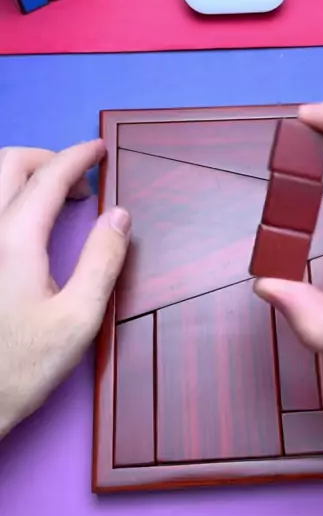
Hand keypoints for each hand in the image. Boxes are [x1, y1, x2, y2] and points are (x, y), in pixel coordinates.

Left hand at [0, 141, 129, 438]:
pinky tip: (27, 225)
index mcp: (14, 241)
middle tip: (81, 184)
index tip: (99, 149)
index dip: (78, 156)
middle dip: (48, 159)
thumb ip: (102, 260)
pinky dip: (10, 198)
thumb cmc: (21, 367)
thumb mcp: (78, 318)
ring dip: (25, 175)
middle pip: (10, 164)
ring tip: (57, 201)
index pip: (48, 177)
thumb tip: (119, 215)